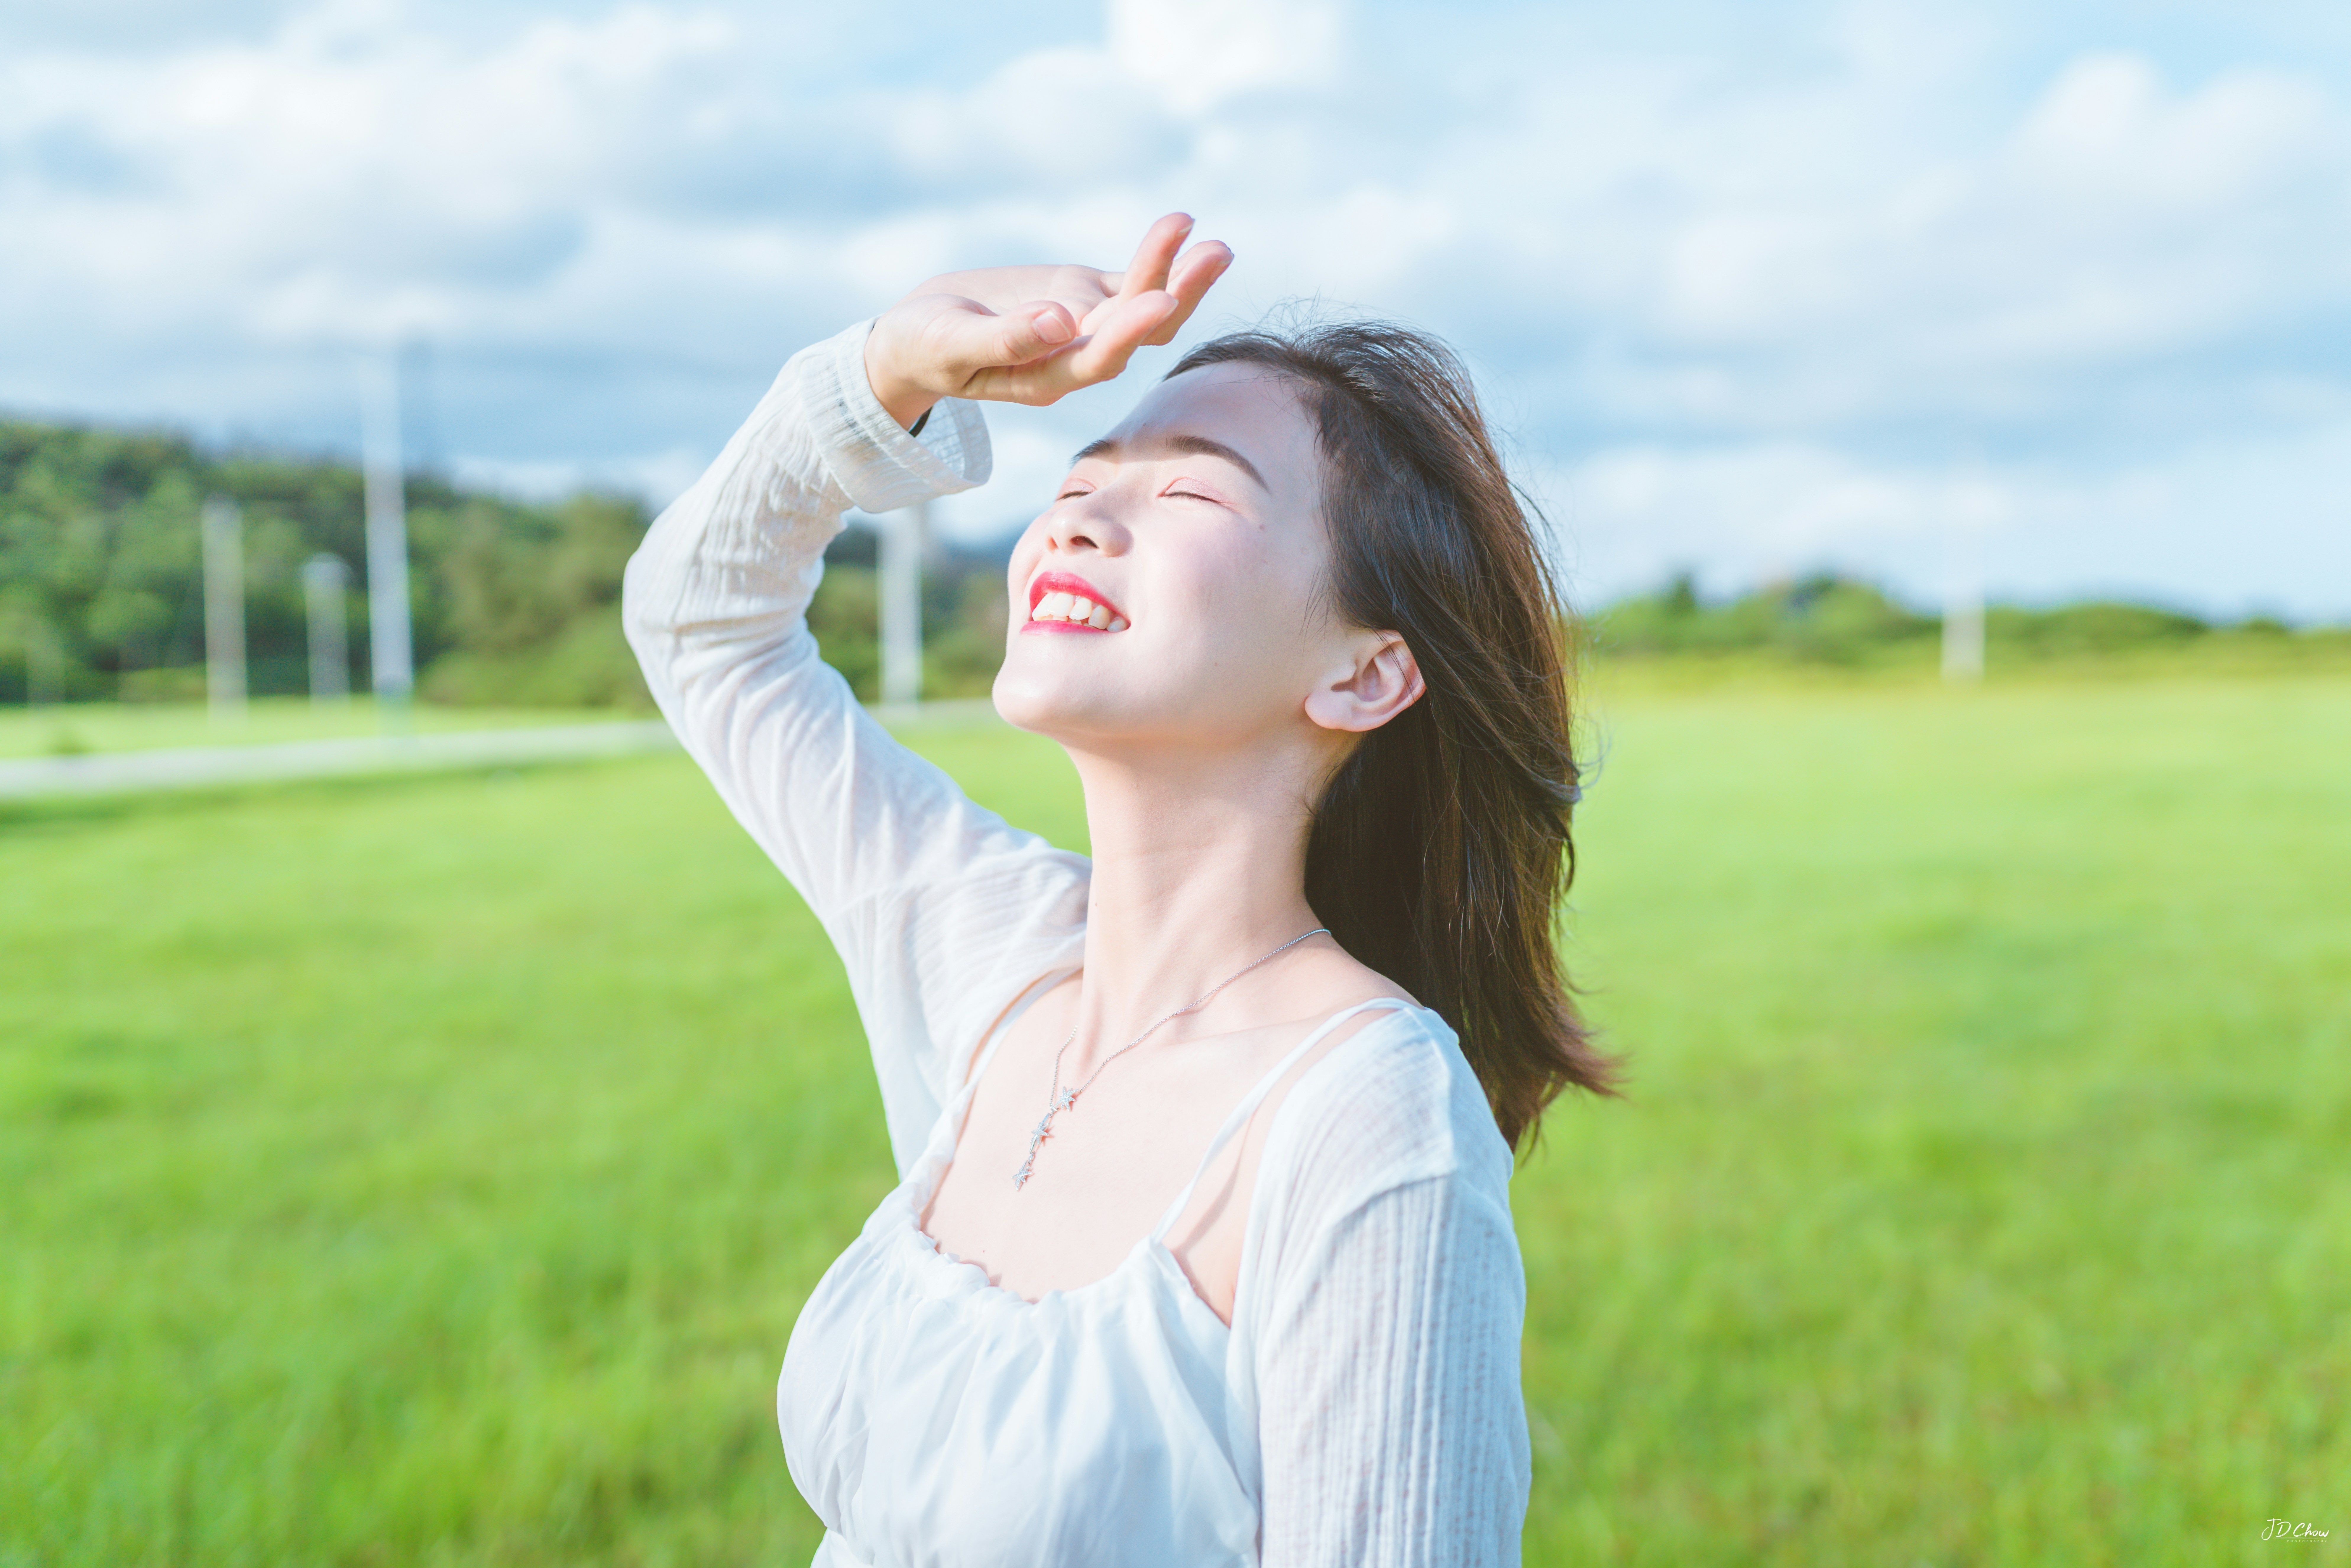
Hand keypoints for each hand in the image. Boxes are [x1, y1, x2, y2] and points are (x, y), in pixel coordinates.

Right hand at [862, 212, 1234, 428]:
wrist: (919, 336)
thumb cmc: (925, 347)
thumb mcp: (950, 345)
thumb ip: (1004, 340)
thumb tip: (1059, 323)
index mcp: (1046, 379)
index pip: (1099, 358)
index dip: (1131, 331)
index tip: (1162, 298)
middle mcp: (1077, 357)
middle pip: (1137, 330)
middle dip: (1177, 292)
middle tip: (1214, 253)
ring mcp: (1086, 325)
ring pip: (1144, 303)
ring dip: (1180, 272)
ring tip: (1217, 242)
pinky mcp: (1084, 296)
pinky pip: (1130, 278)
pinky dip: (1157, 256)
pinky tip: (1184, 228)